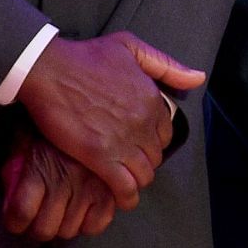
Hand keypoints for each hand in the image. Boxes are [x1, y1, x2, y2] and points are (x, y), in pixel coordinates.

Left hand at [0, 124, 117, 240]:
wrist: (81, 97)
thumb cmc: (50, 115)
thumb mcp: (25, 138)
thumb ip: (18, 166)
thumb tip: (13, 191)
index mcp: (37, 170)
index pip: (21, 213)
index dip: (16, 222)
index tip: (17, 221)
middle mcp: (62, 181)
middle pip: (45, 229)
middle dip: (40, 226)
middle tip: (42, 216)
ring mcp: (89, 185)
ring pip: (71, 229)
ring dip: (64, 224)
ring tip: (65, 211)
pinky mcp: (110, 185)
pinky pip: (99, 222)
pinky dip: (92, 222)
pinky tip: (87, 211)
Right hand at [16, 33, 204, 207]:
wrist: (49, 69)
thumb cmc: (85, 56)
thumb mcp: (130, 48)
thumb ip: (166, 65)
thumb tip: (198, 78)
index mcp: (151, 98)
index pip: (166, 133)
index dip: (153, 141)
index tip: (140, 144)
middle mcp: (143, 121)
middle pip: (155, 156)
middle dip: (145, 161)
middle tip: (129, 163)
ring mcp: (123, 140)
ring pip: (143, 174)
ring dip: (136, 180)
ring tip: (125, 182)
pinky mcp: (99, 156)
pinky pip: (124, 186)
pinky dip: (126, 197)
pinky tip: (121, 199)